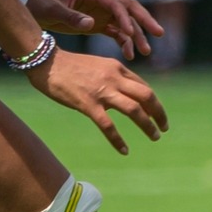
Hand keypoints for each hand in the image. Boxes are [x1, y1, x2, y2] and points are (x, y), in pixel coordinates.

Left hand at [27, 0, 160, 60]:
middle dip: (145, 21)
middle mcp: (101, 0)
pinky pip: (117, 33)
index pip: (116, 3)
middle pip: (130, 9)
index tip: (130, 32)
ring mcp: (102, 12)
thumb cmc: (39, 4)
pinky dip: (125, 43)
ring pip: (127, 23)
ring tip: (145, 52)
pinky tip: (129, 55)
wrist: (31, 7)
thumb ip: (71, 16)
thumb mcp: (52, 10)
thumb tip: (90, 23)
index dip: (125, 17)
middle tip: (159, 33)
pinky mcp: (99, 23)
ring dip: (137, 36)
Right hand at [27, 48, 167, 153]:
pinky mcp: (87, 104)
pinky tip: (125, 150)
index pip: (143, 86)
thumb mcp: (98, 65)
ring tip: (155, 137)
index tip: (156, 114)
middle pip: (147, 96)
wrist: (46, 61)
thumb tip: (125, 93)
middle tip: (164, 127)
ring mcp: (102, 92)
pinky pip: (108, 126)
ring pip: (134, 110)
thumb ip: (113, 77)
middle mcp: (114, 78)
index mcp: (118, 68)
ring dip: (148, 126)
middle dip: (159, 113)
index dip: (153, 102)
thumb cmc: (70, 65)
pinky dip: (118, 140)